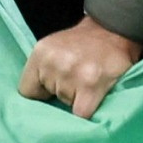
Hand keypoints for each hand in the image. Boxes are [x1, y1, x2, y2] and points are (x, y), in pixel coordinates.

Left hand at [24, 19, 142, 115]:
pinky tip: (95, 97)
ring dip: (77, 99)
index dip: (41, 93)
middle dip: (61, 94)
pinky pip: (81, 114)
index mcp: (41, 53)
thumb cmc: (85, 43)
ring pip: (66, 106)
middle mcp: (54, 62)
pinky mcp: (90, 86)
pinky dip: (88, 110)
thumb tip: (37, 101)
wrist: (116, 29)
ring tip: (89, 83)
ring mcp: (72, 74)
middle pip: (49, 98)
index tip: (52, 90)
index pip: (26, 91)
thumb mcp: (55, 48)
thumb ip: (43, 70)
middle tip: (77, 79)